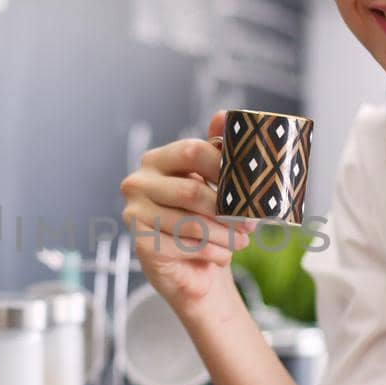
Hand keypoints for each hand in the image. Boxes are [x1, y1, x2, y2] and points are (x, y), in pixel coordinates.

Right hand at [120, 111, 251, 313]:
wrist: (190, 268)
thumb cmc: (204, 220)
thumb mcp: (212, 184)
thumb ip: (217, 152)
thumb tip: (222, 116)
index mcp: (156, 160)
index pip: (192, 151)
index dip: (224, 167)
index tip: (248, 185)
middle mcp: (138, 182)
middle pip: (192, 190)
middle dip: (228, 210)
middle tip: (251, 224)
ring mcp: (134, 213)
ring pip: (192, 223)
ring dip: (224, 236)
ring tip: (241, 242)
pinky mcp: (140, 243)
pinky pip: (187, 246)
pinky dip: (213, 253)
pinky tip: (221, 255)